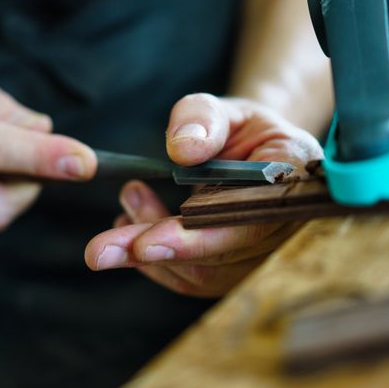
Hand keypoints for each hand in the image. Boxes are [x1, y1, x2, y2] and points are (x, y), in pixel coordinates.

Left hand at [84, 93, 321, 296]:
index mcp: (290, 181)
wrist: (254, 153)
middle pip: (216, 258)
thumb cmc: (240, 128)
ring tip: (124, 205)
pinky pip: (192, 279)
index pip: (245, 221)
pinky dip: (152, 261)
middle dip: (153, 253)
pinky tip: (130, 229)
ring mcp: (258, 255)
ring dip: (147, 252)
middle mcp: (280, 227)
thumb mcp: (223, 108)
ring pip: (200, 276)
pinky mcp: (234, 269)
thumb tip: (181, 150)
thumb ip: (203, 119)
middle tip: (97, 251)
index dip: (196, 237)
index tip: (146, 243)